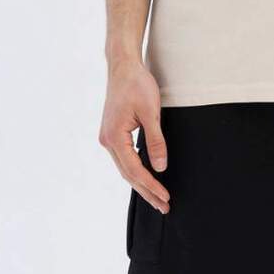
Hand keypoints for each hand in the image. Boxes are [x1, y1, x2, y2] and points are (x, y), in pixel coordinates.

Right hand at [99, 59, 170, 212]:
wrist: (123, 66)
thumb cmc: (137, 85)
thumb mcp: (151, 113)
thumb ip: (156, 141)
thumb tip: (160, 167)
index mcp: (114, 137)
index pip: (135, 170)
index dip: (151, 186)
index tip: (166, 197)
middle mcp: (107, 141)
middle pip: (128, 174)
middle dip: (146, 191)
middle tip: (164, 206)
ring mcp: (108, 137)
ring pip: (125, 168)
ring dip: (141, 184)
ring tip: (157, 198)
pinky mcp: (112, 133)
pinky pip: (124, 159)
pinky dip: (136, 171)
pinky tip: (146, 178)